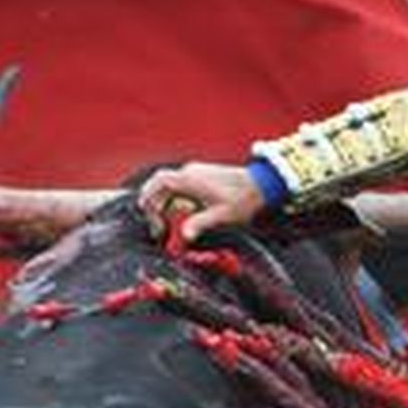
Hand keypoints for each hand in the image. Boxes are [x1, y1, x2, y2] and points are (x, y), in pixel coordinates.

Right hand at [138, 162, 264, 242]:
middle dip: (153, 202)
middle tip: (155, 225)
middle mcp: (190, 171)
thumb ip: (200, 223)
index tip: (147, 215)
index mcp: (190, 179)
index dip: (149, 196)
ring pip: (170, 184)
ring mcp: (196, 171)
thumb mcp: (221, 215)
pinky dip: (173, 197)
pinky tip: (179, 213)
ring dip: (163, 201)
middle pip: (161, 183)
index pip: (160, 182)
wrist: (261, 185)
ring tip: (164, 222)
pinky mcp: (202, 175)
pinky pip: (180, 184)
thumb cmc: (242, 199)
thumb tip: (185, 236)